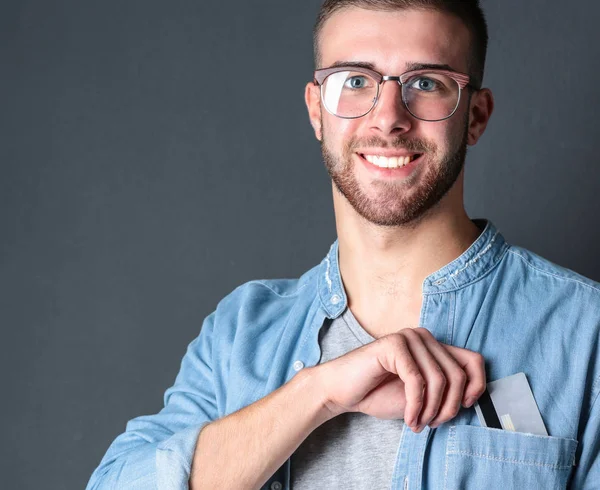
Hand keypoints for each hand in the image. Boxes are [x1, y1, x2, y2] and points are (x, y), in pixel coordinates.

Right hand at [315, 328, 485, 431]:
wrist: (342, 391)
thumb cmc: (378, 393)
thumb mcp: (421, 395)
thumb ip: (443, 390)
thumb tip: (470, 398)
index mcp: (433, 345)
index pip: (473, 360)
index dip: (477, 385)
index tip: (465, 407)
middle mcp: (423, 336)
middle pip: (457, 374)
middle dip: (449, 407)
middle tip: (432, 423)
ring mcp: (408, 338)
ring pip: (439, 379)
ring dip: (431, 410)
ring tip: (419, 423)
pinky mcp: (393, 345)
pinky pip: (417, 381)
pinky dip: (416, 406)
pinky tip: (409, 418)